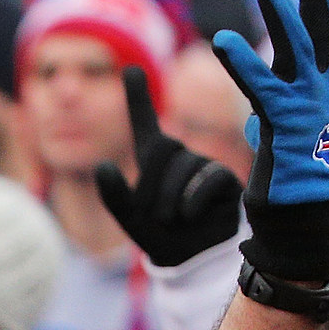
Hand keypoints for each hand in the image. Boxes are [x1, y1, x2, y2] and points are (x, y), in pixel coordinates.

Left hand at [94, 67, 242, 267]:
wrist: (190, 260)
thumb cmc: (158, 235)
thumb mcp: (129, 218)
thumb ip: (113, 194)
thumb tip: (103, 166)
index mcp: (153, 160)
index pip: (144, 123)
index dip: (138, 97)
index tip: (132, 69)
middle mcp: (180, 156)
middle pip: (162, 147)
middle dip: (151, 184)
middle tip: (151, 214)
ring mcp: (203, 165)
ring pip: (184, 168)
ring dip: (170, 201)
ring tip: (173, 220)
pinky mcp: (225, 179)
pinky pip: (207, 180)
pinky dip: (191, 203)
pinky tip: (191, 217)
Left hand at [213, 0, 328, 281]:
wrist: (301, 221)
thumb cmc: (292, 187)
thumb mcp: (284, 145)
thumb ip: (274, 122)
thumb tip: (257, 117)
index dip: (324, 2)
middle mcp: (327, 96)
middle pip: (324, 32)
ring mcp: (310, 109)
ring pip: (297, 51)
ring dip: (280, 15)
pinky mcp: (285, 126)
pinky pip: (262, 86)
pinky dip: (242, 62)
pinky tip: (224, 40)